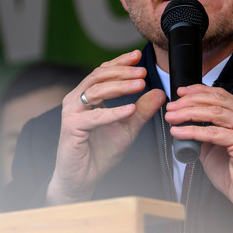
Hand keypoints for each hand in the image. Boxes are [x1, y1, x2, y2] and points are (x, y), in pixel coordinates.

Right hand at [47, 50, 165, 203]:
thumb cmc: (101, 151)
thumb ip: (142, 110)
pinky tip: (130, 109)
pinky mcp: (71, 128)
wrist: (83, 177)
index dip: (120, 63)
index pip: (103, 72)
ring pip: (96, 91)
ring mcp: (72, 112)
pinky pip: (95, 117)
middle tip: (143, 71)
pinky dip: (114, 112)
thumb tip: (160, 92)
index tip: (138, 55)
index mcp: (86, 96)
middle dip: (123, 72)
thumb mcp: (128, 128)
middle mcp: (76, 100)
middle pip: (98, 76)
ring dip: (120, 87)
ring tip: (140, 85)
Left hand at [165, 84, 232, 232]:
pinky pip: (214, 133)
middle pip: (217, 100)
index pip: (222, 95)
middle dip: (190, 101)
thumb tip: (188, 123)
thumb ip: (207, 133)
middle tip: (172, 107)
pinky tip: (179, 132)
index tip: (181, 93)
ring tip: (172, 117)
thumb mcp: (218, 148)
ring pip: (214, 113)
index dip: (199, 91)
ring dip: (189, 113)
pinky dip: (193, 131)